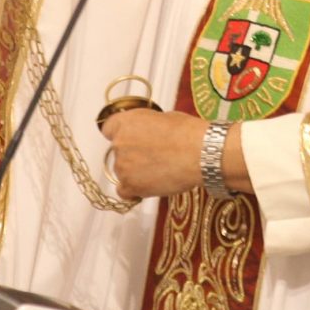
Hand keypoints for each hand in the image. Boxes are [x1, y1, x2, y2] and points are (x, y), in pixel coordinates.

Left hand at [99, 110, 252, 200]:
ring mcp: (122, 167)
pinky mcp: (131, 186)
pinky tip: (149, 185)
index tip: (131, 138)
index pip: (109, 129)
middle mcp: (118, 143)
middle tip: (153, 156)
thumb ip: (146, 126)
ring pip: (122, 172)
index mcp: (125, 122)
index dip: (122, 134)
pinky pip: (124, 191)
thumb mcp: (162, 118)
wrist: (200, 153)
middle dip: (131, 154)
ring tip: (159, 171)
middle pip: (117, 151)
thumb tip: (148, 134)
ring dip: (135, 172)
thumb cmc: (187, 132)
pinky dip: (134, 190)